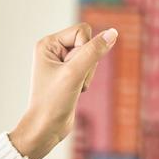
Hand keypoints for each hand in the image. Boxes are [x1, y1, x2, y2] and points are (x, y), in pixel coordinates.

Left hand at [9, 22, 116, 158]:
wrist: (45, 128)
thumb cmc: (53, 102)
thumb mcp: (75, 73)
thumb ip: (94, 51)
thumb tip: (113, 33)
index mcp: (47, 44)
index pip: (82, 30)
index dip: (84, 49)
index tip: (71, 70)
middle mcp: (53, 50)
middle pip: (88, 42)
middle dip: (87, 63)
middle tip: (73, 81)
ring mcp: (61, 62)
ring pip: (92, 56)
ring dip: (88, 73)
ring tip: (73, 88)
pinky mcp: (69, 74)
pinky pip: (90, 67)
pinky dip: (87, 80)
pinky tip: (75, 91)